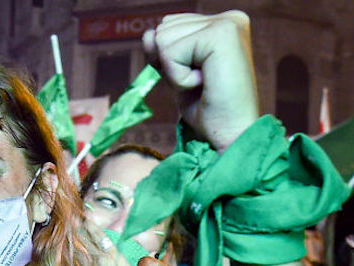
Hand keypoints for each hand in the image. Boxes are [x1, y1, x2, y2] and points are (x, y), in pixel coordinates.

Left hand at [143, 12, 258, 151]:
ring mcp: (228, 23)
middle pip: (162, 30)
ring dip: (175, 71)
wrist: (230, 135)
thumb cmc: (207, 109)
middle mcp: (229, 17)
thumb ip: (162, 50)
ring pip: (163, 39)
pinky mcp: (221, 35)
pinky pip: (170, 52)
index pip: (167, 27)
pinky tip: (204, 84)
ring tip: (203, 83)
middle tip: (200, 83)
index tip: (196, 78)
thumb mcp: (177, 73)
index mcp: (222, 23)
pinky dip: (178, 77)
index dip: (168, 59)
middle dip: (170, 64)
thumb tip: (149, 33)